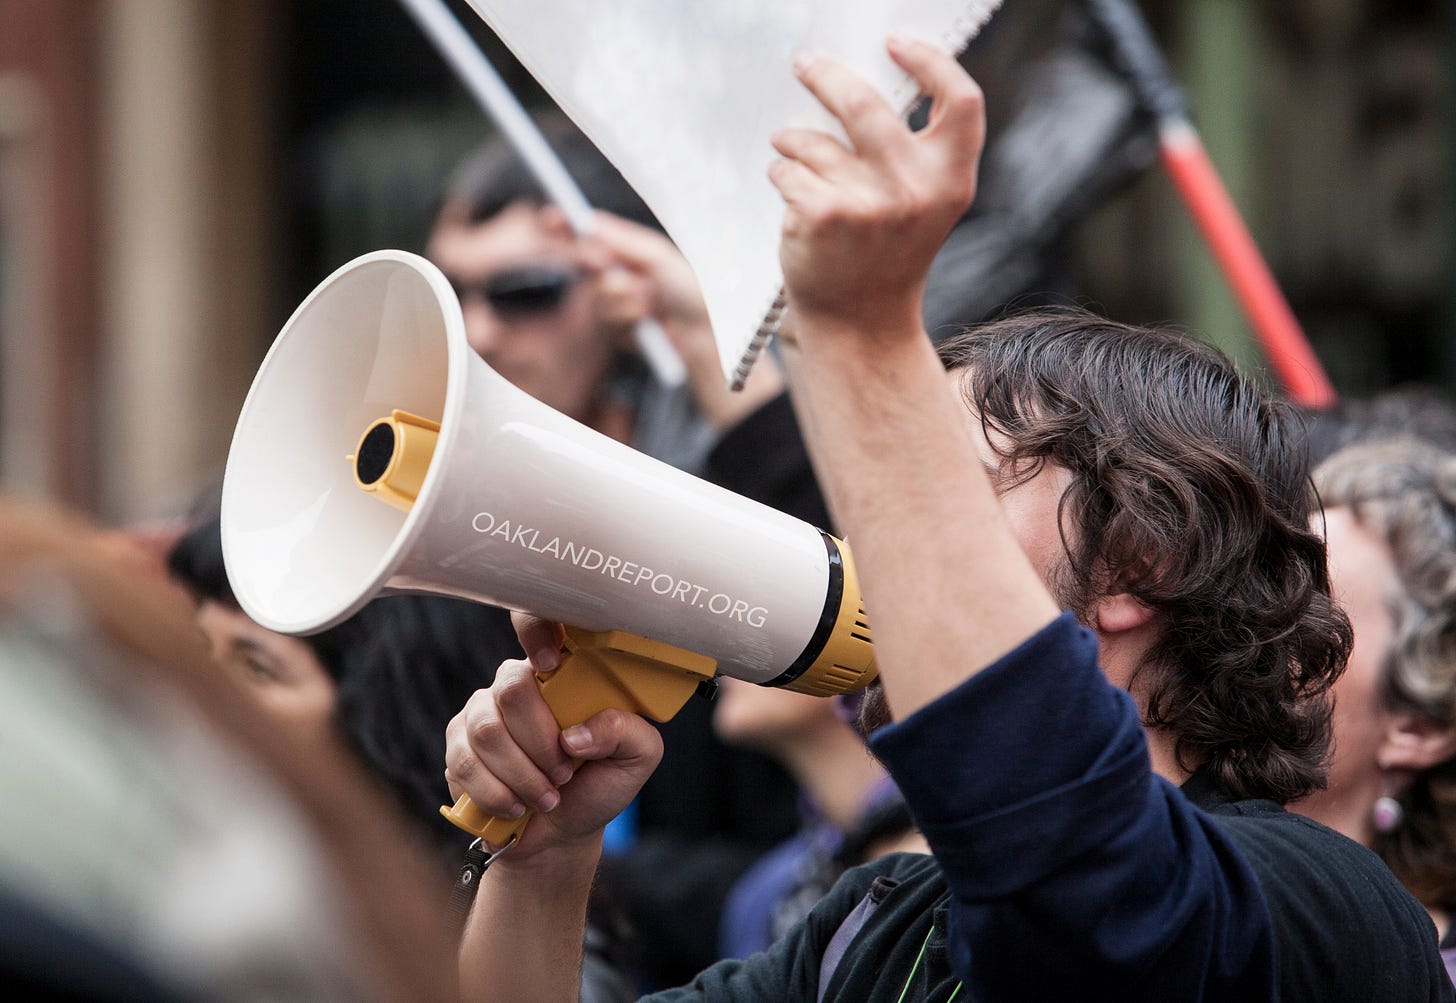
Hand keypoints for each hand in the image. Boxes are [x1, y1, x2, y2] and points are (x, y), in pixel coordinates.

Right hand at [443, 614, 663, 860]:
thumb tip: (576, 734)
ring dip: (522, 776)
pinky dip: (496, 794)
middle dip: (541, 743)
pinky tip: (517, 806)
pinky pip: (464, 763)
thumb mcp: (635, 757)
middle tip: (563, 774)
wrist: (563, 833)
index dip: (536, 632)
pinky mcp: (457, 748)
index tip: (551, 664)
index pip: (536, 624)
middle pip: (512, 691)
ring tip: (546, 797)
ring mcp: (479, 714)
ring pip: (487, 732)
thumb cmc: (598, 784)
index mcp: (558, 673)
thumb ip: (626, 731)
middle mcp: (514, 685)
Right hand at [587, 211, 785, 429]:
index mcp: (626, 251)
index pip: (588, 235)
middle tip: (603, 262)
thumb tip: (589, 223)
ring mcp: (614, 302)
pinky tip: (648, 320)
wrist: (702, 333)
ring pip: (596, 294)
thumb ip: (623, 241)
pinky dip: (629, 317)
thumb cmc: (688, 289)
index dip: (566, 227)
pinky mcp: (616, 329)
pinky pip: (607, 319)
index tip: (550, 218)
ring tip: (650, 300)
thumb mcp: (657, 256)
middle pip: (583, 263)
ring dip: (623, 296)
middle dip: (595, 263)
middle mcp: (616, 274)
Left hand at [769, 35, 984, 338]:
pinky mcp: (825, 214)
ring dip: (793, 143)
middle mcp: (916, 189)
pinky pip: (788, 168)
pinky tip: (793, 201)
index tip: (895, 42)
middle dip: (825, 76)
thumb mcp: (922, 203)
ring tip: (794, 159)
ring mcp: (869, 203)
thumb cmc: (885, 255)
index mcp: (951, 179)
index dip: (931, 62)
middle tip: (805, 64)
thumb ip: (914, 152)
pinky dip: (782, 175)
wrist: (860, 323)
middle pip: (865, 102)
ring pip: (813, 140)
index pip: (962, 101)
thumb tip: (864, 81)